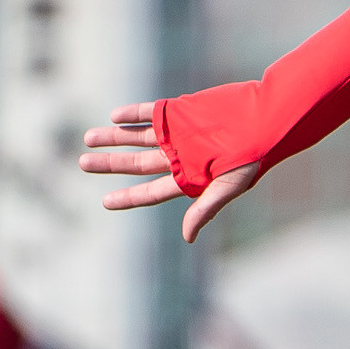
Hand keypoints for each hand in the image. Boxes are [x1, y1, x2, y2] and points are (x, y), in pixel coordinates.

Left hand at [81, 102, 263, 239]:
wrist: (266, 118)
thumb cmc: (253, 156)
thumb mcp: (229, 186)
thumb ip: (205, 209)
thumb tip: (187, 238)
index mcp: (189, 177)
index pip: (151, 191)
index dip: (128, 197)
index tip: (105, 201)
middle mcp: (178, 156)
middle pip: (137, 164)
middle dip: (110, 164)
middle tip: (83, 163)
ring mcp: (178, 133)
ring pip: (137, 137)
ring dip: (114, 137)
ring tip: (88, 138)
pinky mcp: (180, 111)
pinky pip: (150, 113)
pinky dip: (131, 114)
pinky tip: (114, 116)